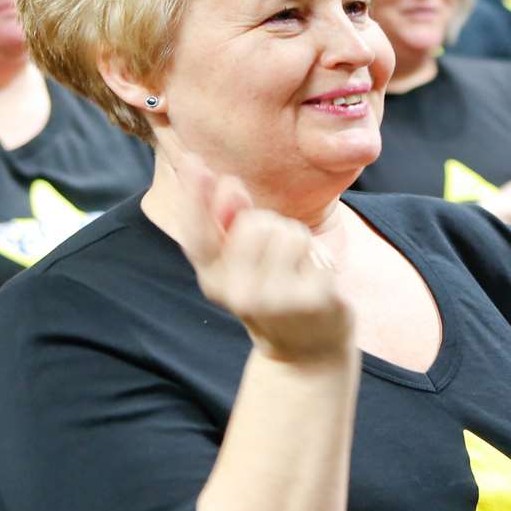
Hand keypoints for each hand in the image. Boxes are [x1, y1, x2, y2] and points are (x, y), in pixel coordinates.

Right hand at [172, 155, 352, 366]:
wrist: (306, 349)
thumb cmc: (273, 292)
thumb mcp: (243, 264)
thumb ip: (230, 224)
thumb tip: (227, 184)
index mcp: (214, 281)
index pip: (197, 234)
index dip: (195, 196)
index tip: (194, 161)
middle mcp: (236, 293)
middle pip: (253, 222)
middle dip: (271, 226)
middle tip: (279, 256)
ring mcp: (273, 299)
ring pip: (284, 231)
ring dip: (297, 241)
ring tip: (297, 268)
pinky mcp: (309, 299)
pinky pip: (311, 246)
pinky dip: (316, 256)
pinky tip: (313, 280)